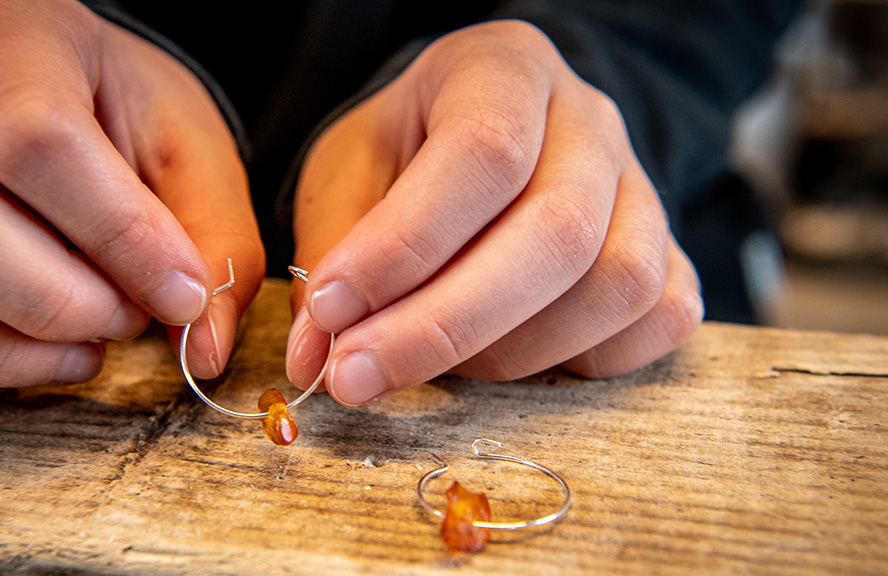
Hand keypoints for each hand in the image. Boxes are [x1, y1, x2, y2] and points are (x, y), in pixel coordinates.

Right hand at [0, 0, 262, 408]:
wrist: (62, 104)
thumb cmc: (129, 124)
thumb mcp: (194, 160)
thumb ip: (213, 244)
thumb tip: (202, 349)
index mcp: (14, 36)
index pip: (33, 134)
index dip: (117, 237)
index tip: (182, 295)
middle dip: (44, 300)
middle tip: (123, 321)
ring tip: (85, 347)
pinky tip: (25, 357)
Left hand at [287, 20, 702, 406]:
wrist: (478, 144)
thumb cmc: (406, 153)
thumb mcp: (346, 173)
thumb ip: (330, 254)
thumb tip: (316, 357)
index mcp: (506, 68)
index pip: (482, 151)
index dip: (404, 244)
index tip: (329, 308)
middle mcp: (591, 121)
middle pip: (559, 231)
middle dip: (446, 325)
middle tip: (356, 376)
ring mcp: (643, 188)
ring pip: (615, 285)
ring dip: (509, 351)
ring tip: (431, 361)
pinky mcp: (669, 254)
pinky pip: (659, 317)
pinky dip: (584, 360)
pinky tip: (511, 355)